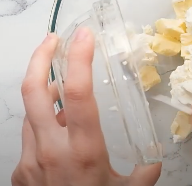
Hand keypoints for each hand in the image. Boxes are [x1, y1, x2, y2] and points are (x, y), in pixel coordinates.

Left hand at [12, 28, 160, 185]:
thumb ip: (145, 173)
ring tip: (61, 88)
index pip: (78, 92)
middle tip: (53, 39)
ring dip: (45, 94)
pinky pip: (29, 137)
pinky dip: (43, 125)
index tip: (83, 36)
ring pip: (31, 113)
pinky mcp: (20, 172)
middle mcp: (50, 150)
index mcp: (83, 150)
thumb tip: (155, 161)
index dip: (79, 58)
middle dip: (40, 57)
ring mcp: (29, 160)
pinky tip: (59, 132)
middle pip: (33, 91)